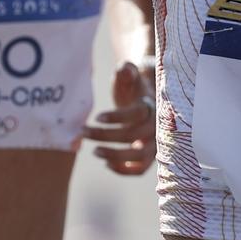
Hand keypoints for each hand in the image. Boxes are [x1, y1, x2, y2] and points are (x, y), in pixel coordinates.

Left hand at [82, 59, 156, 175]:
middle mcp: (156, 127)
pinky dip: (124, 170)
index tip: (96, 117)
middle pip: (133, 136)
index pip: (136, 115)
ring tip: (94, 152)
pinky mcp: (150, 156)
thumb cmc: (134, 86)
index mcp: (152, 106)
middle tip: (83, 132)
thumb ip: (127, 71)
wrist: (147, 99)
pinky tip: (106, 163)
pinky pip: (140, 169)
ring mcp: (155, 143)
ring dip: (115, 157)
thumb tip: (125, 69)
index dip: (116, 117)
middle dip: (106, 136)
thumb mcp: (130, 75)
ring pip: (139, 157)